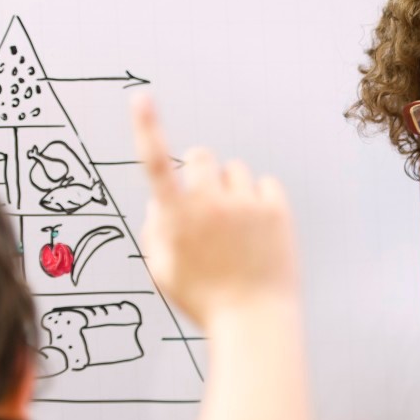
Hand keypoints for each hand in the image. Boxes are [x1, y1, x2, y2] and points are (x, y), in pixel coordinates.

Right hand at [131, 95, 298, 328]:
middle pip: (201, 156)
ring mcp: (246, 206)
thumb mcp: (163, 272)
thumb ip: (154, 230)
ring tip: (235, 229)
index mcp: (176, 220)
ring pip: (234, 170)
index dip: (146, 128)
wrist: (256, 322)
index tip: (142, 97)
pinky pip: (264, 184)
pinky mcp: (276, 210)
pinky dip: (259, 200)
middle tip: (206, 202)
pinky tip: (257, 232)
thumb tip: (160, 199)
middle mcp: (210, 205)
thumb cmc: (204, 301)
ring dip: (231, 188)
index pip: (155, 165)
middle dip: (200, 171)